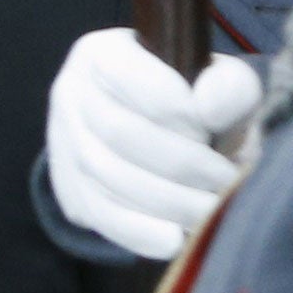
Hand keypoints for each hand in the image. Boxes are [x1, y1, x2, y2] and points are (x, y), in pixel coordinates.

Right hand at [46, 28, 262, 258]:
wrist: (159, 132)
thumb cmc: (195, 102)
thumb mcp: (221, 83)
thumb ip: (229, 87)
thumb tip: (210, 109)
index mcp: (102, 53)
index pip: (135, 78)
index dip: (180, 110)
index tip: (216, 131)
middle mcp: (70, 93)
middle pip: (120, 133)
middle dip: (181, 164)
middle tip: (225, 180)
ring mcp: (64, 145)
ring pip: (108, 178)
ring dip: (168, 201)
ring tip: (212, 209)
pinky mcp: (70, 192)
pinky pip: (99, 216)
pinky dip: (141, 232)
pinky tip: (177, 239)